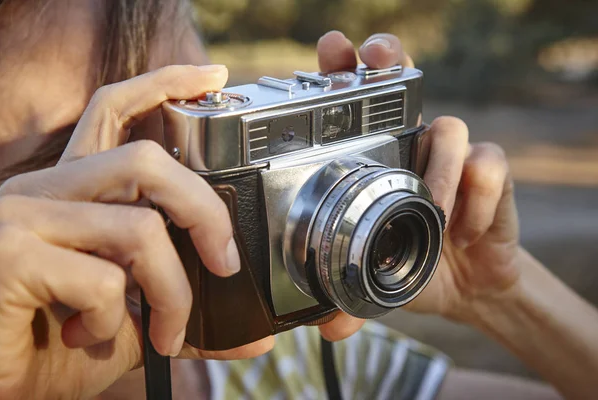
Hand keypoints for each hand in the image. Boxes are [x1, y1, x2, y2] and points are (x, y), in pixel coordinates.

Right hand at [0, 65, 272, 399]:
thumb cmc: (44, 348)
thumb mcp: (127, 324)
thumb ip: (182, 314)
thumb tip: (250, 338)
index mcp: (72, 194)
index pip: (116, 111)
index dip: (165, 84)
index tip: (212, 78)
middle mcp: (45, 192)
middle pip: (146, 160)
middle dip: (204, 211)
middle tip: (225, 261)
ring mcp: (24, 218)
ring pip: (140, 227)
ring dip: (171, 290)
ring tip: (163, 330)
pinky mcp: (10, 255)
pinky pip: (103, 280)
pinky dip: (114, 320)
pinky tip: (86, 336)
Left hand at [315, 32, 519, 339]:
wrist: (466, 288)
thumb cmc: (412, 269)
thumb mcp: (373, 279)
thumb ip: (346, 295)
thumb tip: (324, 325)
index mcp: (377, 162)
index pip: (360, 108)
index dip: (345, 72)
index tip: (332, 50)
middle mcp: (414, 148)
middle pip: (406, 80)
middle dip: (390, 60)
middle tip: (379, 57)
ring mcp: (453, 158)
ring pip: (449, 127)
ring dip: (439, 174)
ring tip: (437, 219)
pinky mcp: (491, 176)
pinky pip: (489, 166)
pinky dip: (477, 201)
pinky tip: (467, 233)